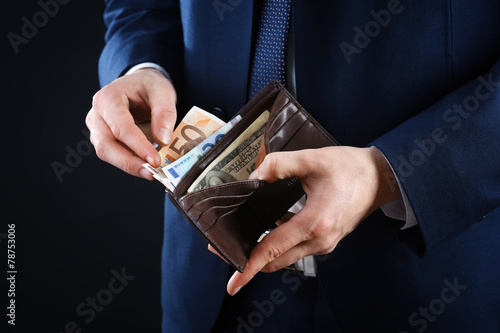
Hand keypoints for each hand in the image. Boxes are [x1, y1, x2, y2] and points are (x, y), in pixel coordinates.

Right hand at [85, 68, 176, 178]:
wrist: (140, 84)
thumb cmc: (149, 86)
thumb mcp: (162, 92)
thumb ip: (164, 113)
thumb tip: (162, 140)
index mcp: (107, 98)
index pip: (121, 127)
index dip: (138, 146)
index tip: (155, 161)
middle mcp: (96, 114)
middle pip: (106, 145)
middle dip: (129, 162)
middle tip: (152, 173)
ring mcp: (97, 128)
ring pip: (107, 153)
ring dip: (129, 165)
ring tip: (152, 173)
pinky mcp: (104, 139)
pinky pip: (114, 154)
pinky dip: (130, 162)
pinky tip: (147, 168)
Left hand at [224, 146, 400, 294]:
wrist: (380, 178)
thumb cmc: (350, 169)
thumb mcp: (312, 159)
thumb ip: (279, 165)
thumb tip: (254, 176)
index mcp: (315, 223)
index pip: (274, 249)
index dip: (250, 266)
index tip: (233, 284)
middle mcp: (320, 240)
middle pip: (276, 261)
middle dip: (248, 262)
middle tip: (222, 251)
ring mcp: (324, 243)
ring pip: (285, 257)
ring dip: (263, 254)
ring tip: (240, 239)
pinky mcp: (326, 240)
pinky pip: (296, 249)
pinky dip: (278, 245)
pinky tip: (266, 227)